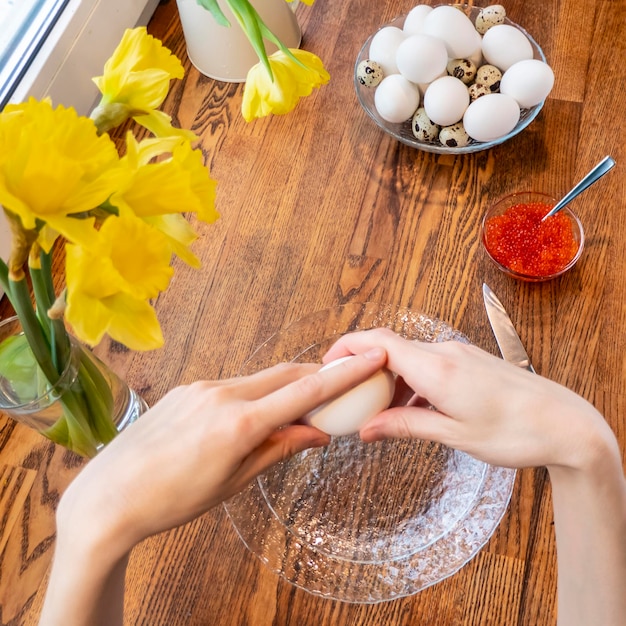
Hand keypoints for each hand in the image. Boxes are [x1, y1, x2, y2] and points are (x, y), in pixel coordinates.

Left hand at [57, 349, 386, 550]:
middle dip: (316, 375)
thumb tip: (317, 434)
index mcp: (239, 423)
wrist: (110, 493)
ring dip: (282, 388)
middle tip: (340, 385)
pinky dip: (253, 394)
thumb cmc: (172, 499)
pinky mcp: (187, 389)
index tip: (370, 358)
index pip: (304, 392)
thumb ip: (278, 449)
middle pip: (285, 374)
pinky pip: (232, 384)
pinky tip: (250, 415)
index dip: (343, 375)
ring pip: (258, 379)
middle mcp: (222, 394)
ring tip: (293, 411)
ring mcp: (201, 387)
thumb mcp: (234, 481)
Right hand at [324, 328, 616, 471]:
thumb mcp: (453, 434)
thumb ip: (406, 426)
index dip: (347, 347)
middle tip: (346, 394)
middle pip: (389, 347)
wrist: (565, 423)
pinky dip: (410, 381)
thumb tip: (367, 430)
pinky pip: (428, 363)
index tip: (327, 365)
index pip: (378, 342)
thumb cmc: (514, 431)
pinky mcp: (469, 362)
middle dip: (363, 367)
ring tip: (377, 410)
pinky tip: (411, 408)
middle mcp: (444, 352)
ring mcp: (458, 354)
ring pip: (408, 356)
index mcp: (436, 368)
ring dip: (387, 377)